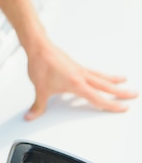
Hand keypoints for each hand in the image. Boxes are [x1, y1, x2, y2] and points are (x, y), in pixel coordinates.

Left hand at [0, 0, 137, 120]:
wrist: (38, 47)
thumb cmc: (41, 64)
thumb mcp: (39, 88)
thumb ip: (37, 105)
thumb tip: (31, 116)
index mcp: (76, 83)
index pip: (98, 98)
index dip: (111, 105)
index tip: (123, 108)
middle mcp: (81, 75)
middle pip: (105, 85)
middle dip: (121, 91)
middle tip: (134, 94)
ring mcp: (78, 69)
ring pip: (100, 76)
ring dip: (113, 79)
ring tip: (123, 80)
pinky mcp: (74, 64)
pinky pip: (92, 71)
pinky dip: (99, 74)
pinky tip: (98, 75)